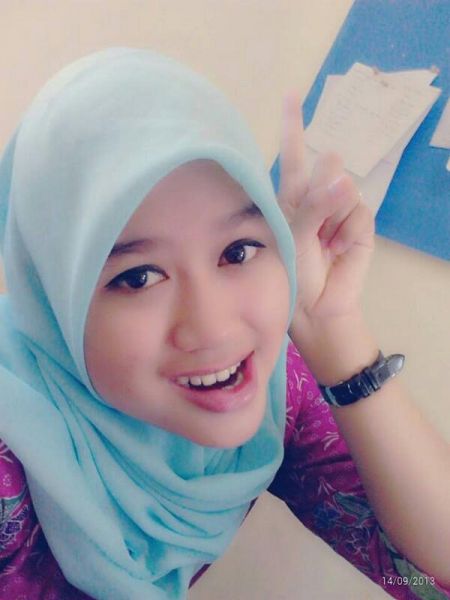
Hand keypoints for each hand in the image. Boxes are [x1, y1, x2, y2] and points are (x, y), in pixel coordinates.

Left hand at [278, 91, 374, 325]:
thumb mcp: (292, 236)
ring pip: (344, 189)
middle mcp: (315, 199)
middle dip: (322, 186)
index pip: (291, 157)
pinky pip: (358, 211)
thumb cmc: (291, 272)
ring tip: (324, 244)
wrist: (315, 308)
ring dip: (333, 217)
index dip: (293, 126)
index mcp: (290, 200)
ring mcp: (339, 211)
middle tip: (313, 227)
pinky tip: (339, 248)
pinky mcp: (360, 224)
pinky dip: (348, 230)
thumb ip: (314, 204)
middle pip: (325, 167)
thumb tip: (344, 175)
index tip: (291, 94)